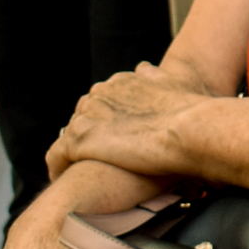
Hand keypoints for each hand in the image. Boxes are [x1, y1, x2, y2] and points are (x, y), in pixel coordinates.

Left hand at [48, 60, 214, 179]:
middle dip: (89, 137)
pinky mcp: (81, 140)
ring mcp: (88, 116)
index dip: (106, 122)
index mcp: (121, 82)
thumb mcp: (173, 82)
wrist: (191, 129)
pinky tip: (67, 180)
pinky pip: (56, 156)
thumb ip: (154, 77)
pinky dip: (59, 168)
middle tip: (102, 161)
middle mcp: (100, 93)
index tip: (115, 141)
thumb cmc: (192, 112)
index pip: (101, 101)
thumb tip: (143, 68)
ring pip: (67, 136)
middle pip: (82, 117)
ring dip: (73, 154)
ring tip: (82, 175)